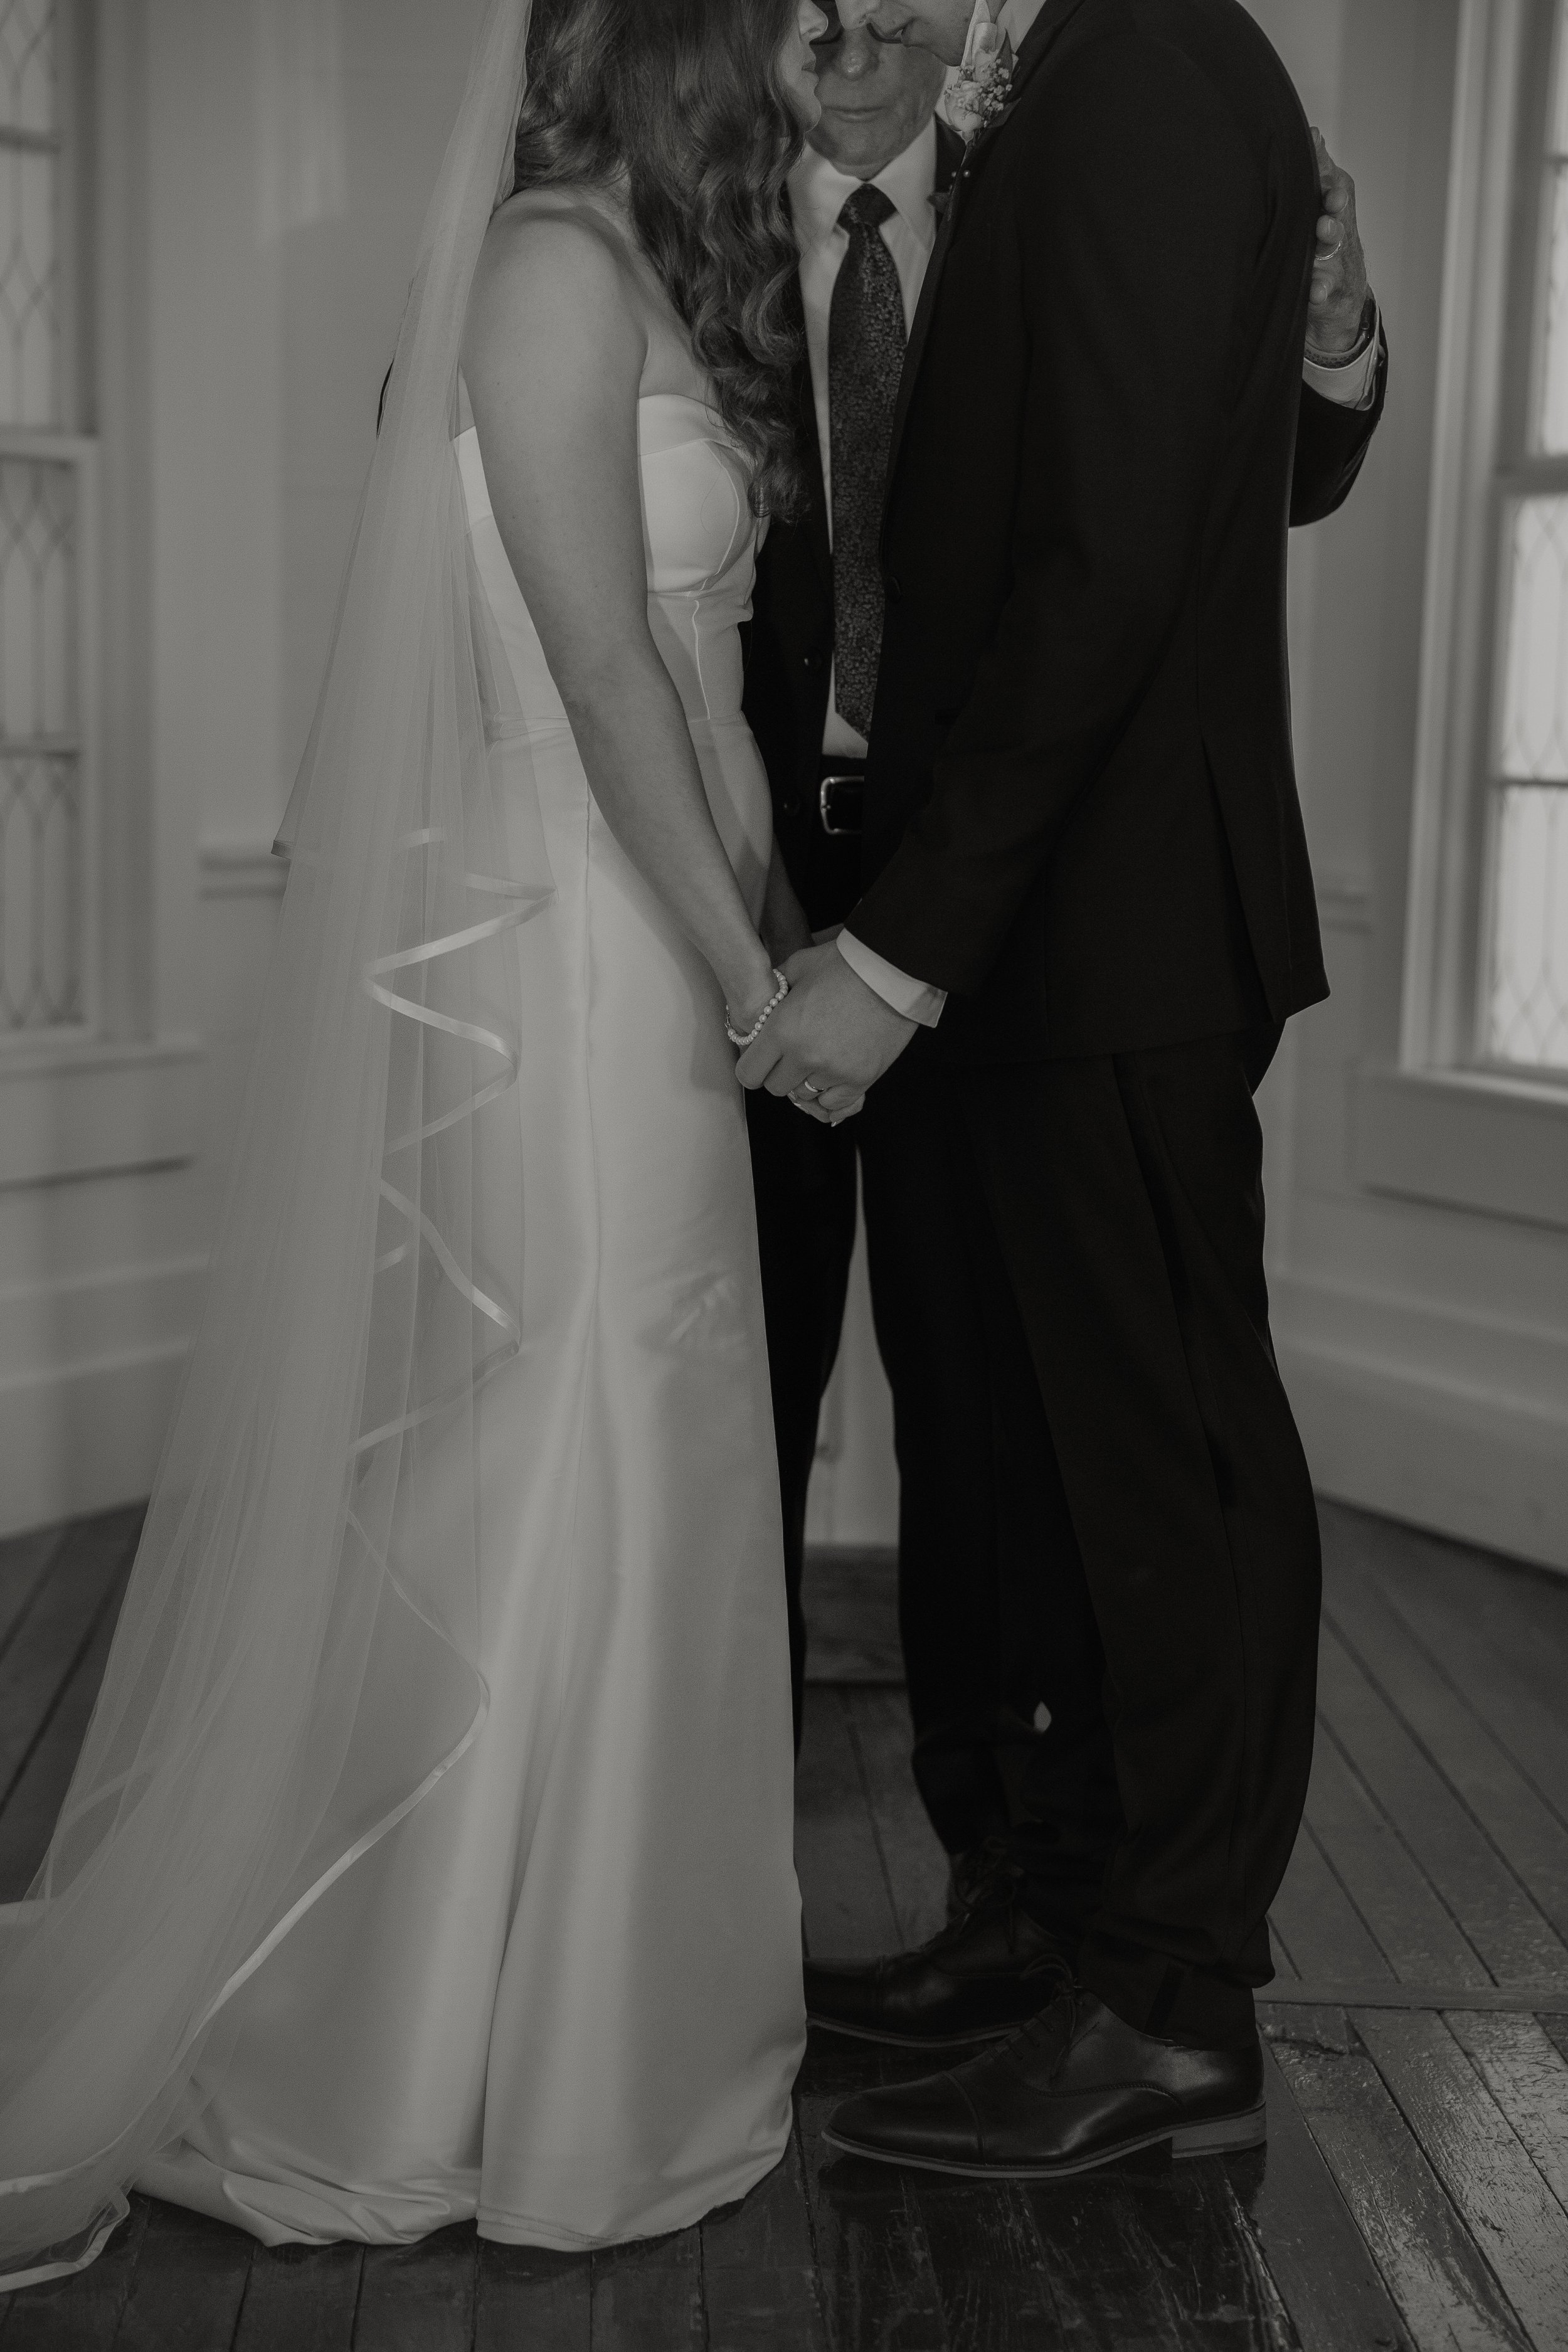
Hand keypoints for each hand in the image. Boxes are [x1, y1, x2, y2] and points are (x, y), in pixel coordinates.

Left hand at [734, 939, 916, 1108]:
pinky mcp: (861, 1079)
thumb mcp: (798, 967)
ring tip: (821, 1056)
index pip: (749, 1074)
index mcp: (782, 1030)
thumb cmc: (845, 964)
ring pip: (806, 1095)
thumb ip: (776, 990)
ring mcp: (834, 1071)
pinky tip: (834, 1074)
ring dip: (808, 1080)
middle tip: (793, 1054)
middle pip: (777, 1087)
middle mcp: (805, 1057)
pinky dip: (830, 1093)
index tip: (763, 1058)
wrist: (892, 970)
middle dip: (781, 1072)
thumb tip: (765, 1002)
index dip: (754, 1066)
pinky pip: (834, 1104)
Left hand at [1307, 132, 1370, 357]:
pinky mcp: (1329, 296)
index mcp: (1334, 212)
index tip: (1318, 153)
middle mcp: (1339, 236)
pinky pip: (1324, 293)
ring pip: (1334, 251)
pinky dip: (1320, 292)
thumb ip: (1318, 174)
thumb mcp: (1322, 207)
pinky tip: (1315, 292)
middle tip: (1328, 199)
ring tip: (1324, 228)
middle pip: (1340, 216)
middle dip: (1335, 205)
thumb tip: (1313, 133)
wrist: (1340, 301)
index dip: (1327, 175)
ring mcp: (1336, 265)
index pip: (1333, 188)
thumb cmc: (1325, 246)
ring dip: (1330, 238)